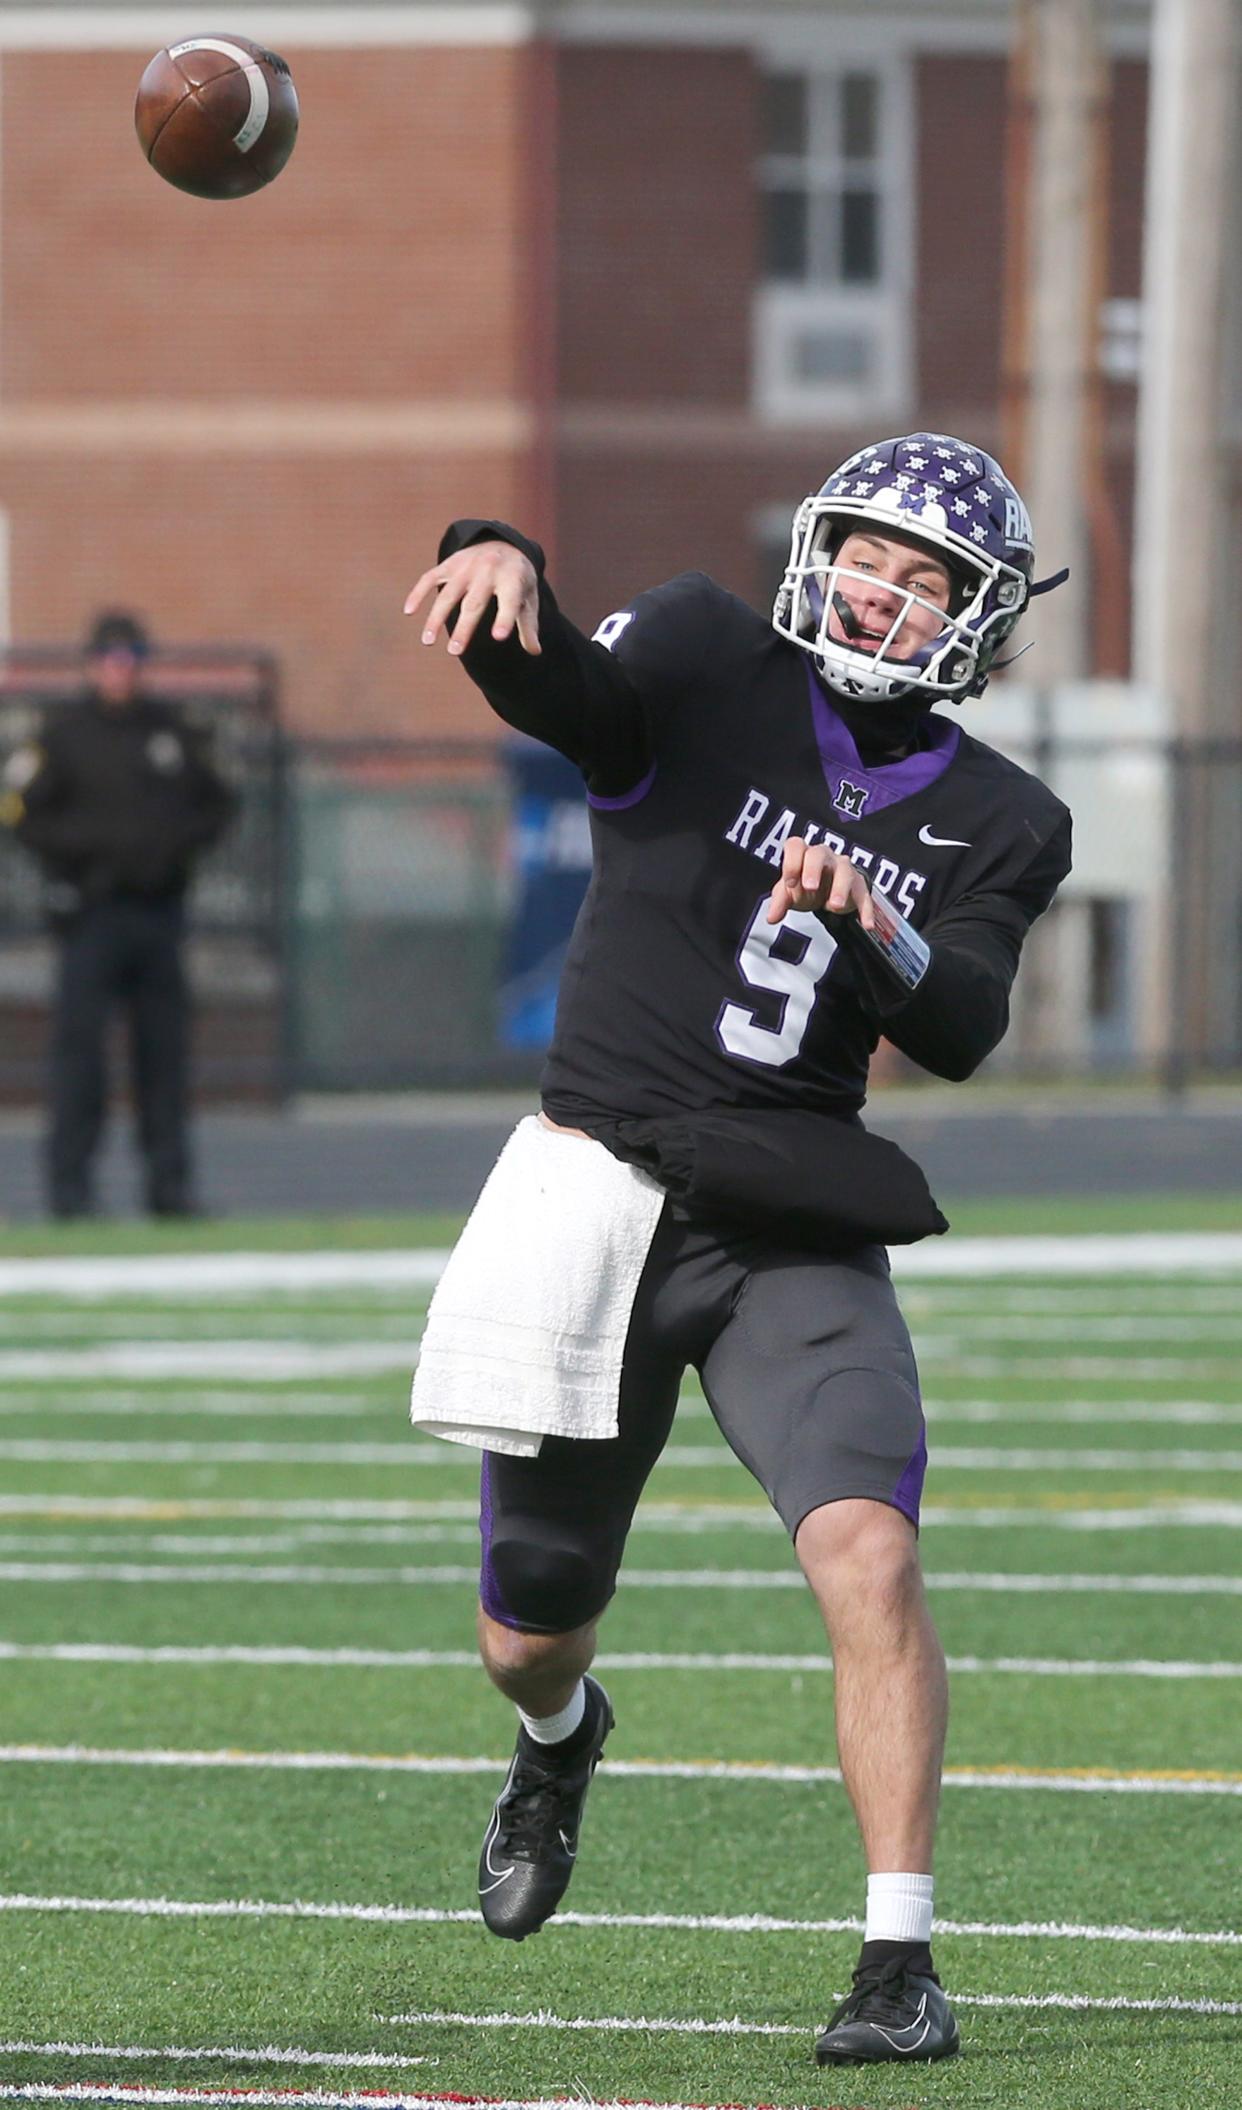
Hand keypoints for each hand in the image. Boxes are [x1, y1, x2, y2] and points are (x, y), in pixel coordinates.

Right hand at [404, 540, 540, 657]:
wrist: (504, 544)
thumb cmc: (518, 580)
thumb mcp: (528, 598)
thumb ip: (529, 625)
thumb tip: (535, 652)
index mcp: (512, 579)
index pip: (510, 601)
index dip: (505, 618)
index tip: (498, 637)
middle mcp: (488, 570)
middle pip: (474, 603)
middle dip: (463, 628)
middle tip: (454, 652)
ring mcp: (466, 566)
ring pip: (448, 594)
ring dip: (435, 618)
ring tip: (427, 642)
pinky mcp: (449, 564)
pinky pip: (429, 578)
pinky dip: (418, 593)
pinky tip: (409, 611)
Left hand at [767, 837, 875, 928]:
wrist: (828, 891)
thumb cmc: (806, 886)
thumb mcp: (790, 893)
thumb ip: (780, 902)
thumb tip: (771, 917)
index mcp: (804, 855)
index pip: (796, 846)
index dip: (792, 862)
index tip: (790, 882)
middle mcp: (824, 857)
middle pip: (819, 853)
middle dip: (813, 869)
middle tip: (811, 887)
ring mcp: (843, 870)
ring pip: (845, 872)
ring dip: (840, 888)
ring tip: (834, 906)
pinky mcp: (859, 887)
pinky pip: (864, 896)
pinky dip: (865, 909)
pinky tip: (866, 923)